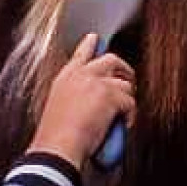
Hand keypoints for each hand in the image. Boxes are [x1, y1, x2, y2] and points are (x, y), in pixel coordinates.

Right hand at [32, 34, 137, 169]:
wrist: (58, 146)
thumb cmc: (55, 135)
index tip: (95, 39)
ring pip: (125, 84)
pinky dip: (130, 116)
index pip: (81, 53)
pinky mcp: (111, 96)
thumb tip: (89, 102)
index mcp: (66, 77)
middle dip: (124, 70)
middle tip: (128, 82)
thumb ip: (74, 97)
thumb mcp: (59, 107)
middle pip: (111, 59)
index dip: (90, 45)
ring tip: (123, 113)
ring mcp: (97, 83)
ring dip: (128, 99)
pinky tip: (123, 125)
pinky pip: (131, 103)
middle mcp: (82, 74)